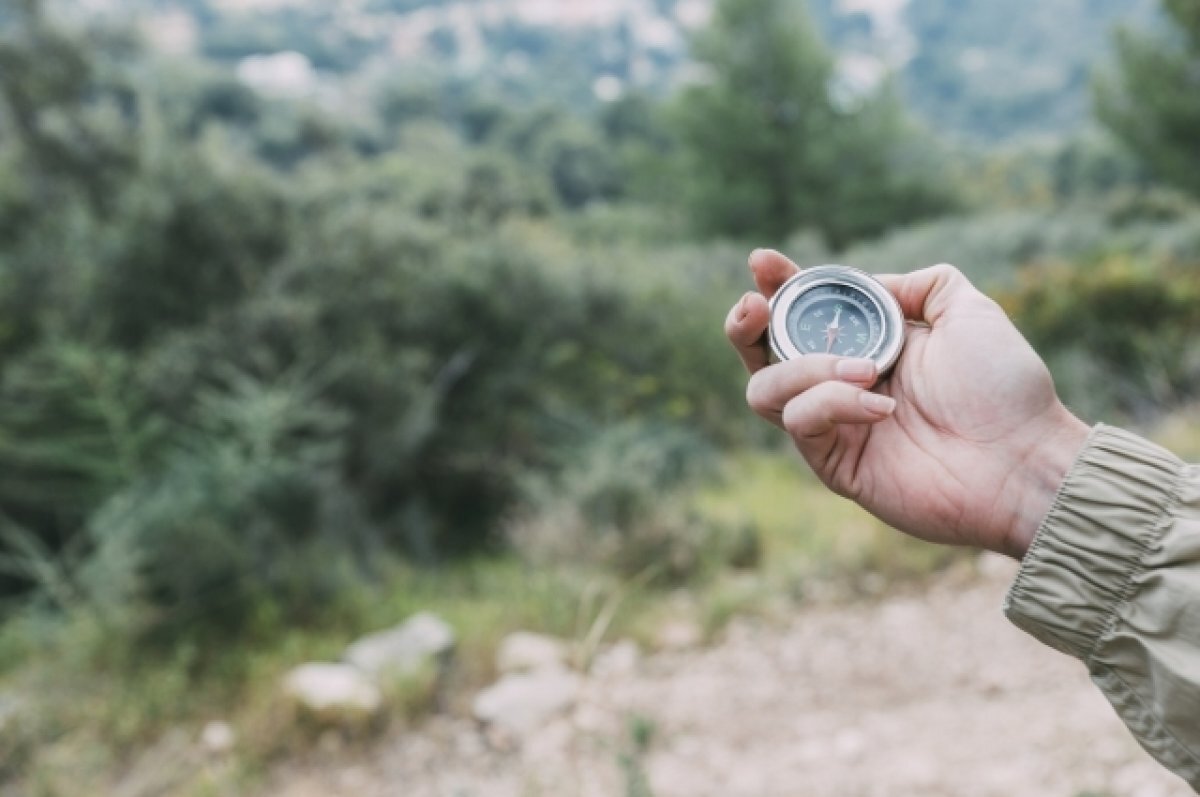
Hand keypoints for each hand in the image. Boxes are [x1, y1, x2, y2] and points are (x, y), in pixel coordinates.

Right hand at [724, 250, 1090, 558]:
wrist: (1025, 458)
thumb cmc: (1006, 389)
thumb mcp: (969, 310)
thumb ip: (922, 284)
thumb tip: (872, 283)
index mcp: (868, 347)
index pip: (804, 314)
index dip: (776, 286)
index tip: (764, 262)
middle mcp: (841, 385)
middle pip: (761, 355)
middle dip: (746, 325)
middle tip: (756, 306)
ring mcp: (835, 427)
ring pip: (766, 390)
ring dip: (803, 366)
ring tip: (865, 368)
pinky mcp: (835, 465)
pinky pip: (801, 422)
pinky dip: (833, 402)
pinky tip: (882, 405)